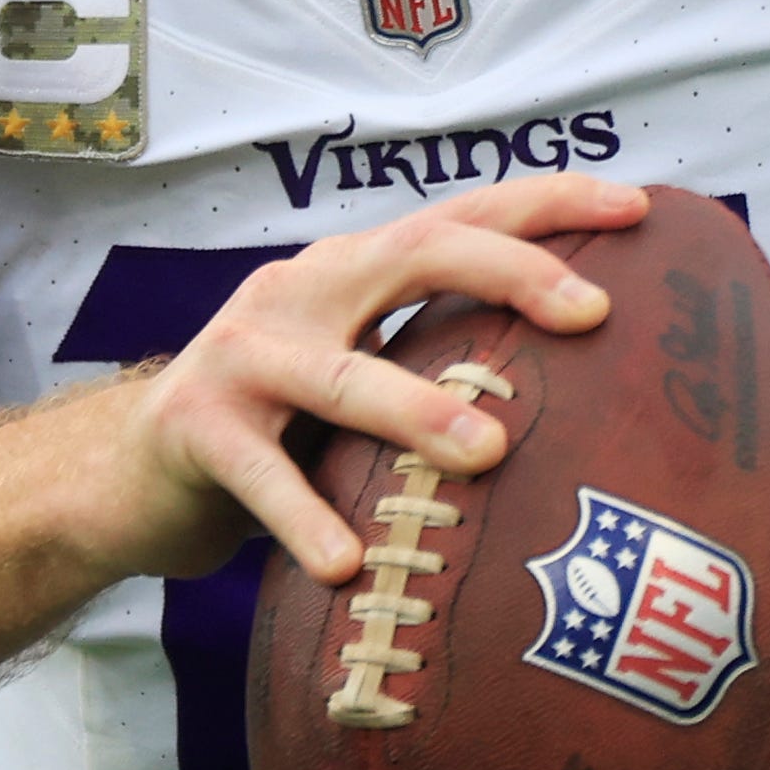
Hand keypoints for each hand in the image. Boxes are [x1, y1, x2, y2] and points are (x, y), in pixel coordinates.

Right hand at [87, 172, 644, 585]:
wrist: (128, 473)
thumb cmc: (281, 432)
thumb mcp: (362, 378)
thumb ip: (443, 365)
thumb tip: (595, 400)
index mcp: (355, 272)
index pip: (463, 216)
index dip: (550, 205)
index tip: (640, 210)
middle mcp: (304, 291)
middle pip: (417, 254)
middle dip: (511, 273)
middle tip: (592, 315)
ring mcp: (244, 355)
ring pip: (343, 375)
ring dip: (418, 410)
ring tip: (488, 452)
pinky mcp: (197, 429)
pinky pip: (262, 477)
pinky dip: (305, 519)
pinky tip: (346, 564)